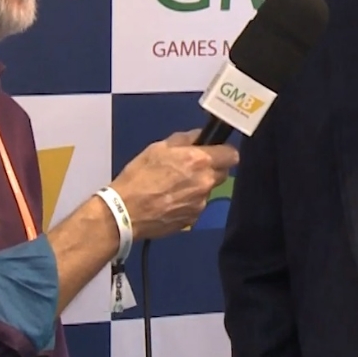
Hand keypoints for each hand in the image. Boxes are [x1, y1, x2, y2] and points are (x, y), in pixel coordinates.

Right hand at [109, 129, 239, 240]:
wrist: (125, 211)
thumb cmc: (139, 176)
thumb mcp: (158, 148)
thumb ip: (185, 139)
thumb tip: (200, 136)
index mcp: (200, 161)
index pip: (232, 155)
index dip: (224, 152)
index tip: (215, 152)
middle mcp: (205, 183)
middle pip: (223, 173)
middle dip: (211, 169)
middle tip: (191, 168)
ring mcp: (201, 203)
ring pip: (208, 190)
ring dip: (198, 187)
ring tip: (174, 187)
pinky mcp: (193, 219)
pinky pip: (197, 206)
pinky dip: (189, 202)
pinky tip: (170, 201)